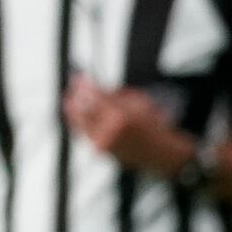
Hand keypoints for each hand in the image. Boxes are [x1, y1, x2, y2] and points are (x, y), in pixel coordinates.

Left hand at [65, 77, 197, 178]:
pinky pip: (84, 132)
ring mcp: (103, 142)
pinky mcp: (99, 150)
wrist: (160, 154)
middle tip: (73, 87)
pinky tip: (78, 113)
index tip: (79, 77)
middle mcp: (110, 130)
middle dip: (75, 96)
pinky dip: (80, 121)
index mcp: (122, 116)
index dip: (85, 86)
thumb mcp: (140, 103)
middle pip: (82, 110)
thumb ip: (116, 95)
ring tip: (71, 97)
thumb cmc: (153, 124)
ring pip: (79, 122)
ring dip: (73, 108)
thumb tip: (91, 87)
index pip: (96, 97)